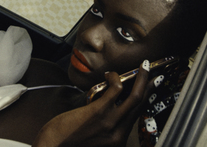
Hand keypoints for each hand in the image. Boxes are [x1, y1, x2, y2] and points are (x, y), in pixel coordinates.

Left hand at [33, 60, 154, 146]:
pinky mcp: (99, 112)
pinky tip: (110, 74)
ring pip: (135, 96)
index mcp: (119, 140)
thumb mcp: (94, 138)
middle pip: (141, 105)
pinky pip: (116, 90)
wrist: (53, 146)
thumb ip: (107, 127)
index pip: (138, 115)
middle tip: (153, 73)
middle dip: (150, 86)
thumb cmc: (69, 140)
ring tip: (142, 67)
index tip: (151, 87)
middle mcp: (119, 133)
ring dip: (141, 78)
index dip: (147, 99)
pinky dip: (116, 78)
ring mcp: (110, 123)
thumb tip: (112, 106)